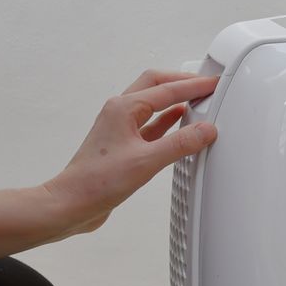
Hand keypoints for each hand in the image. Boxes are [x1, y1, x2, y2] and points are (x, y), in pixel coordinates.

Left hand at [42, 70, 219, 238]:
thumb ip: (180, 144)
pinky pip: (151, 124)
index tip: (213, 84)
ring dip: (175, 98)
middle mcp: (120, 113)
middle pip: (156, 85)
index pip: (167, 90)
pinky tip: (179, 124)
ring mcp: (120, 128)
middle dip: (181, 82)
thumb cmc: (96, 182)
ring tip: (197, 100)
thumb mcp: (146, 161)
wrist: (72, 203)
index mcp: (123, 108)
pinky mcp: (124, 145)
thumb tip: (206, 130)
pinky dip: (168, 120)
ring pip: (153, 103)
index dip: (193, 86)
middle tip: (205, 84)